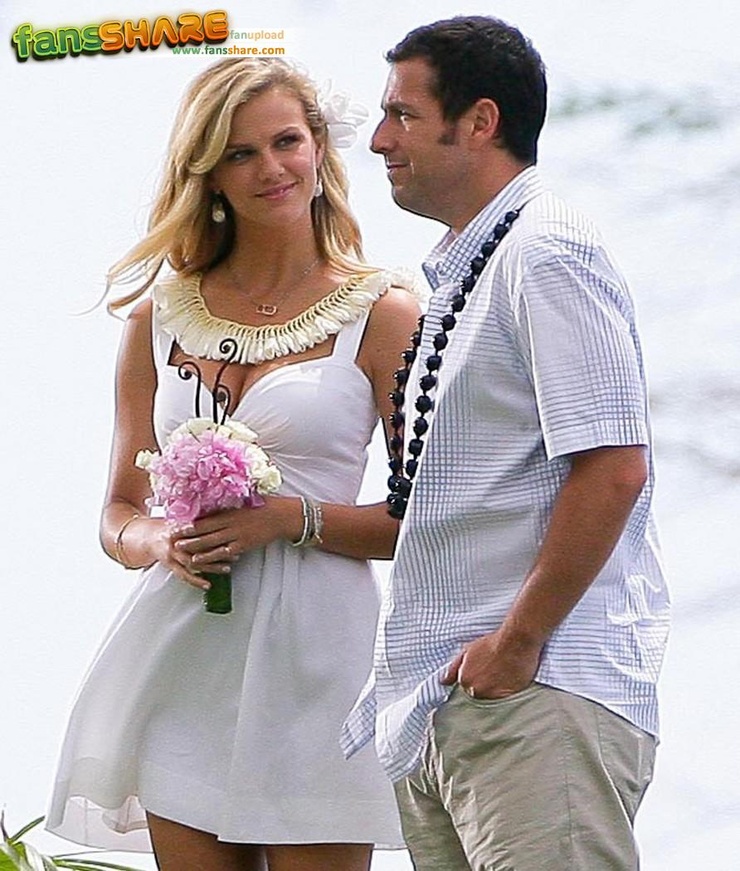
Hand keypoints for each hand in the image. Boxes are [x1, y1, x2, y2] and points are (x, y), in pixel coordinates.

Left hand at [166, 496, 299, 588]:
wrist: (283, 516)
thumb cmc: (266, 506)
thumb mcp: (247, 500)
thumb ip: (232, 502)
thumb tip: (220, 499)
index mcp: (230, 510)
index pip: (206, 516)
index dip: (190, 521)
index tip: (177, 522)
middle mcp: (230, 522)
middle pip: (204, 530)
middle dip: (186, 534)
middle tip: (171, 537)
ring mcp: (236, 535)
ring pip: (210, 542)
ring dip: (194, 546)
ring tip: (180, 549)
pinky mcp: (243, 545)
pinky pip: (224, 553)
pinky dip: (211, 557)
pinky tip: (200, 560)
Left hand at [440, 629, 542, 699]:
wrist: (516, 643)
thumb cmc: (493, 644)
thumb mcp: (468, 651)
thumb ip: (453, 668)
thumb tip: (443, 681)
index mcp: (465, 680)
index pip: (465, 688)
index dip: (475, 678)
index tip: (482, 671)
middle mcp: (476, 691)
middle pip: (478, 693)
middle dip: (484, 684)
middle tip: (493, 670)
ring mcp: (492, 696)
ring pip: (491, 698)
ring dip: (495, 689)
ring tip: (502, 674)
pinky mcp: (508, 698)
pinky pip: (504, 700)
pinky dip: (506, 692)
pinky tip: (510, 679)